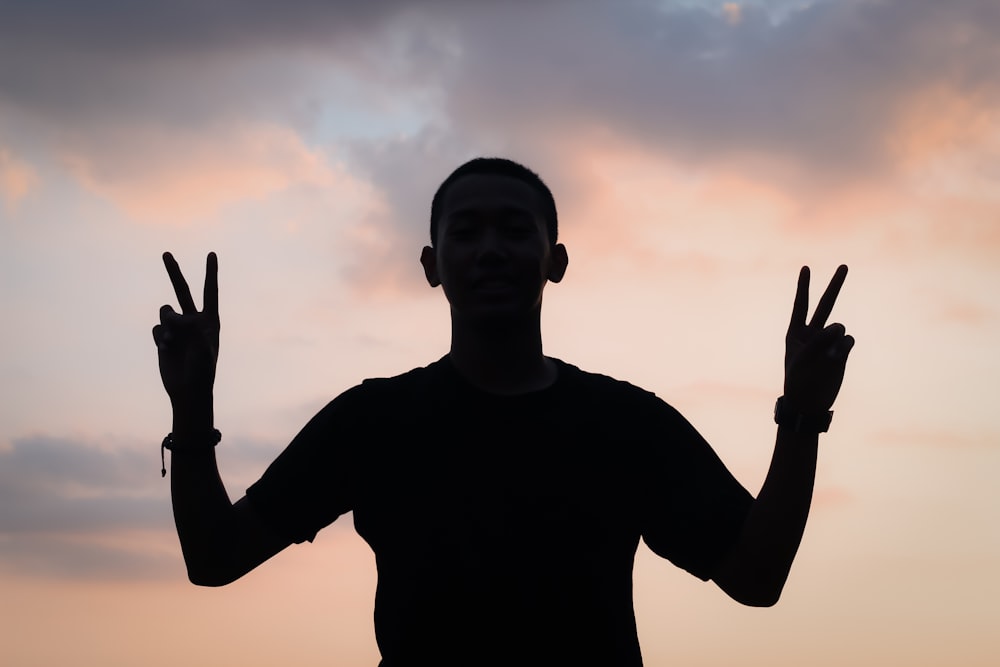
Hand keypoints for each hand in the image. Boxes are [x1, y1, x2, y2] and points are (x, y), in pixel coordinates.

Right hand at [152, 252, 219, 406]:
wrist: (188, 390)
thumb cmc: (202, 371)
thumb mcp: (204, 349)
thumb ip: (193, 329)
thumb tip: (176, 317)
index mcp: (209, 320)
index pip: (210, 291)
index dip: (210, 273)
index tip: (212, 254)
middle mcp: (193, 320)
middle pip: (182, 290)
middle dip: (174, 272)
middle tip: (166, 253)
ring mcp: (177, 329)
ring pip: (165, 312)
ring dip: (167, 323)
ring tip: (172, 342)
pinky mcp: (163, 338)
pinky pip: (156, 328)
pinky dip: (160, 337)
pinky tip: (166, 350)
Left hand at [783, 265, 853, 413]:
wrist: (809, 401)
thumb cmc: (798, 380)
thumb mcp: (802, 358)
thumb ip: (820, 340)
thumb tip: (841, 329)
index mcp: (796, 332)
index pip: (801, 305)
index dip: (804, 287)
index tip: (806, 268)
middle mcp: (814, 333)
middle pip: (826, 304)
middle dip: (835, 285)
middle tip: (844, 266)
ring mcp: (830, 342)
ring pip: (838, 328)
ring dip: (834, 340)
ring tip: (826, 358)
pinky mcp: (842, 351)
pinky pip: (848, 341)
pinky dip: (844, 348)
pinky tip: (837, 358)